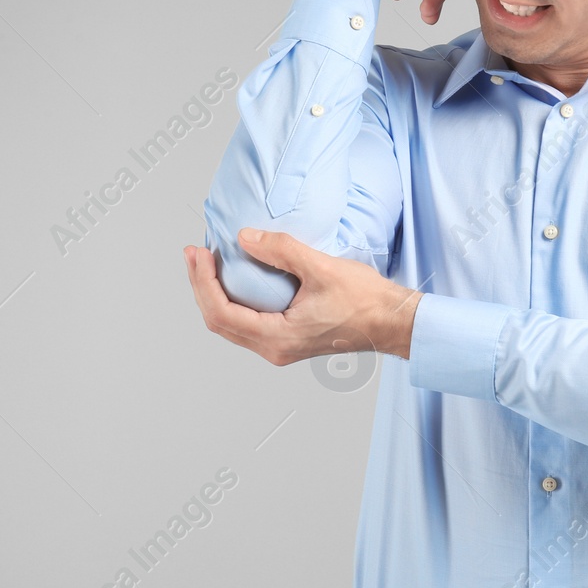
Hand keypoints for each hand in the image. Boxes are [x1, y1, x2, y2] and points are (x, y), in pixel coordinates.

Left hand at [183, 231, 422, 364]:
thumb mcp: (321, 268)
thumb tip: (244, 238)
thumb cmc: (366, 300)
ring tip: (206, 264)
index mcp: (277, 337)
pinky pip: (246, 324)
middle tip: (194, 254)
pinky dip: (232, 301)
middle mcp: (274, 349)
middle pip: (219, 322)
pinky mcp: (287, 340)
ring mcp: (280, 347)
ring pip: (230, 325)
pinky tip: (234, 280)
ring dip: (213, 294)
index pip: (221, 313)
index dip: (202, 282)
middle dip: (201, 286)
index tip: (199, 254)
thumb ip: (281, 251)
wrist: (392, 321)